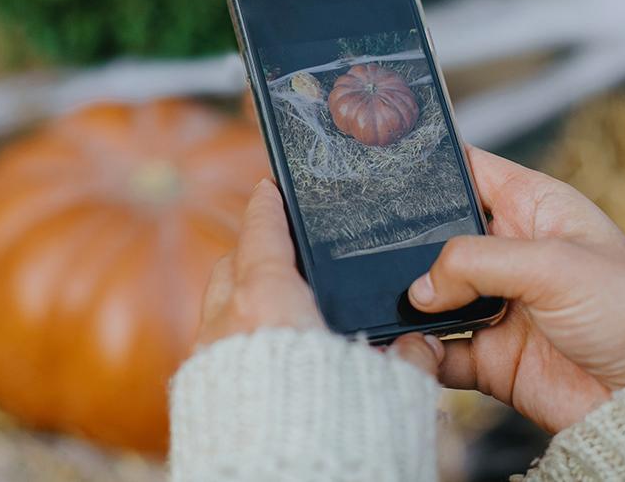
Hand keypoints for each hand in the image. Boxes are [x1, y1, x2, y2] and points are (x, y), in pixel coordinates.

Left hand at [196, 179, 443, 373]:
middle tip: (282, 245)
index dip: (268, 204)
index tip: (270, 187)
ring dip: (243, 294)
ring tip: (280, 302)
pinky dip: (238, 334)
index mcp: (269, 303)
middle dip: (254, 249)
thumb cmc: (332, 438)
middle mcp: (228, 323)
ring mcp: (208, 360)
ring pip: (221, 307)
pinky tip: (267, 354)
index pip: (262, 232)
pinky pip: (217, 347)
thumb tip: (422, 344)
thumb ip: (408, 358)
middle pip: (233, 265)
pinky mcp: (202, 396)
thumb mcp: (388, 389)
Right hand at [408, 147, 624, 432]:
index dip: (431, 166)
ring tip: (397, 312)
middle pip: (435, 237)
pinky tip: (417, 351)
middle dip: (405, 247)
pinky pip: (436, 350)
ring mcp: (494, 305)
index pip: (469, 170)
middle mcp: (507, 252)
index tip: (384, 168)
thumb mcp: (555, 265)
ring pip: (427, 296)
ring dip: (408, 306)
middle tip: (378, 255)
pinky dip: (419, 353)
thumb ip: (476, 262)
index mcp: (533, 207)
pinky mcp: (487, 355)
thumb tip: (418, 287)